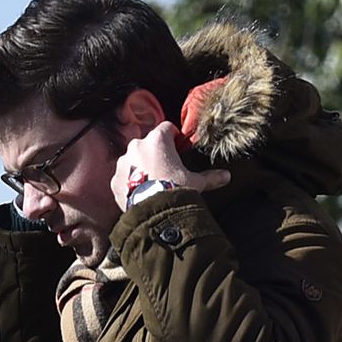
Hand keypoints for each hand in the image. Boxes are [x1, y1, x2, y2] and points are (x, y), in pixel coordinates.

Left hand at [113, 122, 230, 210]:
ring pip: (134, 159)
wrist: (152, 213)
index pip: (167, 128)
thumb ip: (210, 177)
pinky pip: (123, 176)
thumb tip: (227, 176)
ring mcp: (123, 162)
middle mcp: (137, 145)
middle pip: (149, 142)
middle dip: (156, 153)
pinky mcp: (114, 179)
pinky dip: (130, 182)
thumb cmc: (174, 190)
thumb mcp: (195, 182)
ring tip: (153, 183)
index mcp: (157, 140)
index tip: (179, 150)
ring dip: (141, 167)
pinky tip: (141, 193)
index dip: (175, 138)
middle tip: (167, 169)